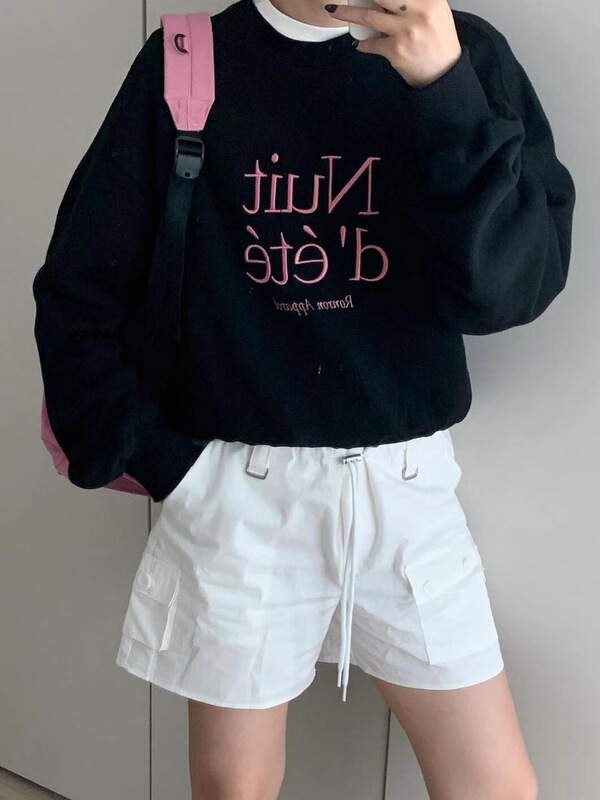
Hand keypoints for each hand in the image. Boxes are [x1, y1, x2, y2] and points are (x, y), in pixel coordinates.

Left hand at [325, 0, 462, 88]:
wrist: (443, 74)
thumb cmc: (438, 39)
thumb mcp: (434, 11)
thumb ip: (414, 1)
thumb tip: (383, 0)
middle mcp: (417, 12)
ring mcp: (405, 31)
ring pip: (368, 16)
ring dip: (347, 14)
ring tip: (334, 11)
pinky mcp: (395, 50)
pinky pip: (371, 44)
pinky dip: (363, 44)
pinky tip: (361, 44)